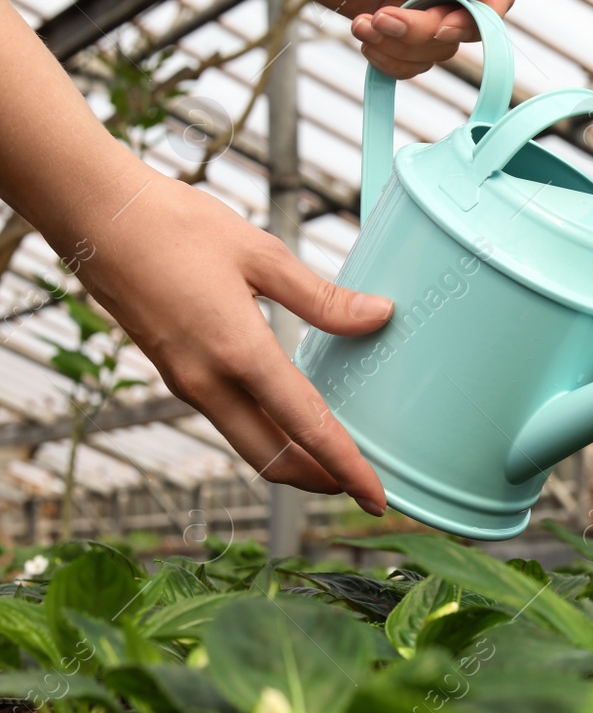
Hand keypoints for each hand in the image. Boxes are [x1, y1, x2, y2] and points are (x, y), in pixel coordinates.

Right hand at [68, 164, 393, 513]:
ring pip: (247, 444)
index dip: (348, 468)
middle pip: (272, 459)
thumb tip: (379, 316)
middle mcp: (207, 381)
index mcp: (238, 352)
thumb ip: (322, 298)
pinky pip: (228, 420)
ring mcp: (186, 381)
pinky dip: (266, 433)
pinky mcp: (175, 372)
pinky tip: (290, 417)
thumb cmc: (176, 224)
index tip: (378, 498)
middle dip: (320, 480)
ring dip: (293, 460)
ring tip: (335, 459)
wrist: (92, 214)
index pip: (306, 428)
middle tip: (362, 487)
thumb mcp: (261, 254)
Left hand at [251, 0, 514, 78]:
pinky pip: (409, 60)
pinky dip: (387, 58)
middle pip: (465, 28)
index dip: (480, 17)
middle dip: (424, 33)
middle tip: (382, 18)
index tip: (441, 25)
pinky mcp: (395, 22)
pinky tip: (361, 31)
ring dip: (400, 47)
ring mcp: (420, 1)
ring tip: (363, 23)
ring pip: (437, 49)